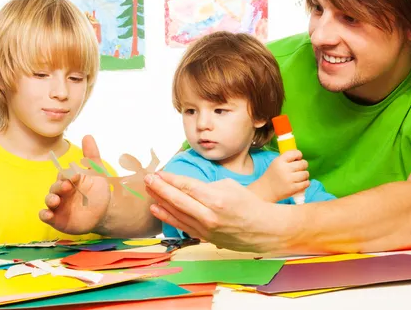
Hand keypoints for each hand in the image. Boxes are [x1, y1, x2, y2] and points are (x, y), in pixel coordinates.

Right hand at [39, 135, 110, 234]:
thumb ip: (92, 156)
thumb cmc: (97, 191)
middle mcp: (61, 191)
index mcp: (69, 179)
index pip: (64, 174)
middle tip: (67, 186)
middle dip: (59, 186)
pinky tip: (48, 214)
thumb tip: (87, 136)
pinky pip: (46, 216)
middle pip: (55, 186)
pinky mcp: (57, 219)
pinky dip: (45, 214)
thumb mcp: (97, 173)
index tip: (76, 175)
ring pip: (49, 200)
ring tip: (56, 200)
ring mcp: (58, 205)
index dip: (68, 175)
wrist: (104, 213)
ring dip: (50, 199)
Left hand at [145, 172, 294, 251]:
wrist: (263, 229)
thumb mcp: (229, 185)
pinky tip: (156, 208)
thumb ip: (205, 185)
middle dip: (159, 188)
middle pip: (177, 199)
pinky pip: (181, 225)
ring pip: (176, 213)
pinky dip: (167, 216)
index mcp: (216, 199)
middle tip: (147, 178)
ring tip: (148, 190)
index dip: (170, 179)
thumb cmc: (249, 203)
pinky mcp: (204, 237)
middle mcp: (209, 215)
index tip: (158, 172)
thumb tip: (186, 185)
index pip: (187, 186)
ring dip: (159, 200)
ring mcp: (205, 229)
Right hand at [253, 150, 309, 202]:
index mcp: (279, 161)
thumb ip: (286, 159)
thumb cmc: (272, 176)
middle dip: (304, 165)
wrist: (265, 191)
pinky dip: (306, 182)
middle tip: (300, 168)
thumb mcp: (275, 163)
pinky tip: (302, 182)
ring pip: (305, 173)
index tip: (298, 158)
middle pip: (303, 163)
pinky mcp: (292, 189)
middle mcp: (284, 169)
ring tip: (301, 176)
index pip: (295, 153)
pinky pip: (306, 183)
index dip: (299, 155)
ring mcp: (289, 179)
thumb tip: (300, 158)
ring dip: (305, 175)